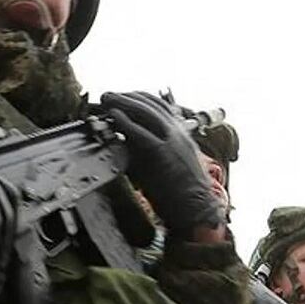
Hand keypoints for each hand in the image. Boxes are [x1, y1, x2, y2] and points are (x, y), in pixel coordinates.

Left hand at [100, 92, 221, 234]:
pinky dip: (126, 122)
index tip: (122, 97)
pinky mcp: (163, 153)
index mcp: (182, 132)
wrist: (196, 209)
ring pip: (147, 113)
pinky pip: (142, 133)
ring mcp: (172, 141)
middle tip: (108, 94)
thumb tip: (125, 138)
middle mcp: (178, 133)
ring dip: (124, 103)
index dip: (138, 98)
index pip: (160, 106)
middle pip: (151, 105)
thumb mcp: (167, 161)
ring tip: (108, 99)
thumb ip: (149, 147)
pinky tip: (114, 116)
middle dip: (127, 96)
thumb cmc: (181, 191)